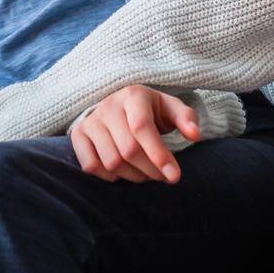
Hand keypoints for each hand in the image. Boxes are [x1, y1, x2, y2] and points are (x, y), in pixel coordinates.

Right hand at [70, 85, 201, 183]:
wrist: (119, 105)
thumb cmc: (151, 110)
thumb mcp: (171, 108)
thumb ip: (186, 118)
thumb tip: (194, 135)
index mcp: (133, 95)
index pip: (142, 128)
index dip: (159, 155)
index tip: (175, 176)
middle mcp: (108, 106)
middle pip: (128, 150)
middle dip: (150, 170)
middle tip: (163, 176)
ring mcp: (91, 121)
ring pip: (111, 162)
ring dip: (133, 176)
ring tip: (145, 172)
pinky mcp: (78, 135)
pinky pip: (91, 166)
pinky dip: (109, 176)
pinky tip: (123, 171)